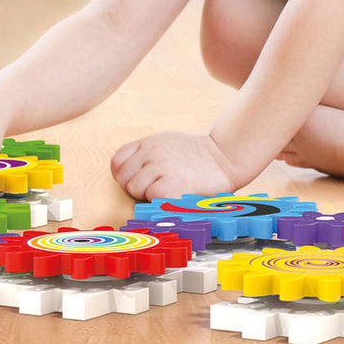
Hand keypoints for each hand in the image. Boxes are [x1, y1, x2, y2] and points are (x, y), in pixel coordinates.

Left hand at [109, 131, 236, 200]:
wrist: (226, 157)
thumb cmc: (197, 156)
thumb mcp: (167, 143)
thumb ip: (146, 154)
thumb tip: (125, 174)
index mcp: (149, 142)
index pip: (117, 161)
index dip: (124, 175)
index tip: (138, 181)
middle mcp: (152, 151)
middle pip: (123, 178)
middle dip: (136, 187)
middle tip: (156, 187)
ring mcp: (161, 166)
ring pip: (135, 189)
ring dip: (149, 194)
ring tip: (169, 189)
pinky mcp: (171, 184)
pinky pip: (152, 197)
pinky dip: (161, 201)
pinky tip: (176, 194)